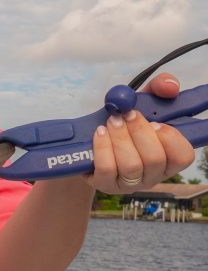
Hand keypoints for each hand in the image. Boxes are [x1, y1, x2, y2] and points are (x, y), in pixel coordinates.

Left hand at [87, 73, 194, 192]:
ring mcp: (129, 183)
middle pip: (155, 159)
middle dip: (140, 133)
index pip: (183, 156)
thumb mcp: (142, 102)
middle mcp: (152, 174)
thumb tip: (170, 85)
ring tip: (112, 122)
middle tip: (128, 115)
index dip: (172, 139)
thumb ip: (159, 89)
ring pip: (131, 165)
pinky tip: (100, 133)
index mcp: (168, 158)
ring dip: (121, 138)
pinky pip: (107, 169)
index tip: (156, 123)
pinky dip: (103, 148)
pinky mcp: (105, 185)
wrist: (86, 144)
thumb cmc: (123, 124)